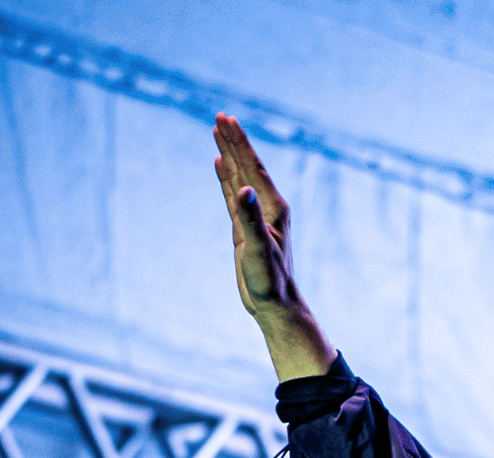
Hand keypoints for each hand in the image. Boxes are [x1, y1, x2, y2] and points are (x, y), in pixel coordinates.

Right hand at [212, 113, 334, 380]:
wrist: (275, 304)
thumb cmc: (270, 280)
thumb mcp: (258, 249)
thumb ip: (250, 219)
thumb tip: (242, 188)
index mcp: (273, 207)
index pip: (253, 167)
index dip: (240, 143)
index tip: (226, 119)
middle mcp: (267, 207)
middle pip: (247, 166)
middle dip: (234, 141)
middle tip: (220, 116)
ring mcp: (255, 216)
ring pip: (239, 177)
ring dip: (230, 155)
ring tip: (217, 132)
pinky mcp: (245, 227)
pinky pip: (233, 194)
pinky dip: (226, 177)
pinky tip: (220, 166)